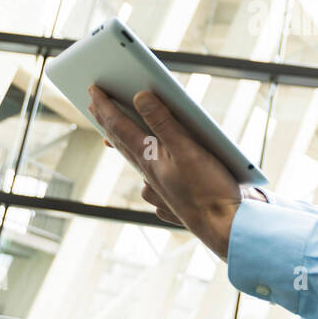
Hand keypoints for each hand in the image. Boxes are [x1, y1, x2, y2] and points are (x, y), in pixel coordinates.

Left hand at [86, 84, 241, 260]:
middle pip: (122, 143)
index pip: (120, 126)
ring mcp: (159, 192)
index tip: (92, 89)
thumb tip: (140, 97)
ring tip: (115, 136)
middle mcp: (149, 175)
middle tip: (94, 105)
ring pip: (135, 165)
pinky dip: (148, 174)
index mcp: (150, 159)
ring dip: (125, 146)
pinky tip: (151, 177)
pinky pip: (152, 186)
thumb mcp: (187, 148)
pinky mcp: (172, 205)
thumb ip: (163, 122)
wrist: (225, 229)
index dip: (105, 106)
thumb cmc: (209, 189)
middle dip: (108, 121)